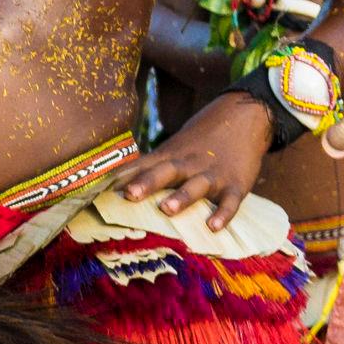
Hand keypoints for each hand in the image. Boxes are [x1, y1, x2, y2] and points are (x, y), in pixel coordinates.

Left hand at [115, 95, 274, 223]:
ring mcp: (212, 175)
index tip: (99, 189)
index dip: (122, 178)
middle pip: (165, 172)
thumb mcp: (173, 148)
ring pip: (196, 186)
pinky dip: (223, 214)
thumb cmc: (200, 140)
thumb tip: (113, 182)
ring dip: (182, 197)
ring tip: (167, 209)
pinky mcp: (235, 185)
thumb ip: (149, 166)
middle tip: (129, 195)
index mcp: (170, 157)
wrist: (244, 116)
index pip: (142, 166)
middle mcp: (188, 165)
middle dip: (147, 183)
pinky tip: (213, 227)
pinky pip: (229, 202)